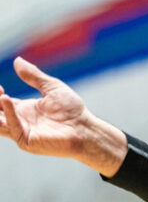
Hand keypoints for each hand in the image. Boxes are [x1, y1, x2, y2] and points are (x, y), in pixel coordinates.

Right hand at [0, 57, 126, 175]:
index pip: (0, 101)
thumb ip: (34, 76)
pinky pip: (12, 127)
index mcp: (23, 109)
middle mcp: (19, 121)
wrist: (84, 128)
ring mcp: (21, 131)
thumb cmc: (72, 110)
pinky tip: (6, 99)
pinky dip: (8, 113)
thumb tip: (17, 60)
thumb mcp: (51, 88)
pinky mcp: (26, 141)